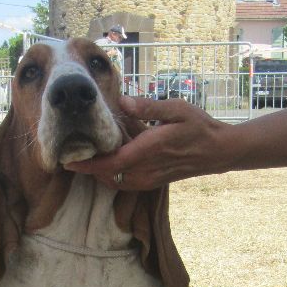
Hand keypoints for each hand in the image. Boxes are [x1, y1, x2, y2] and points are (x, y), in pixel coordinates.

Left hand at [64, 96, 228, 189]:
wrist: (218, 151)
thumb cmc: (199, 126)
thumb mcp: (178, 109)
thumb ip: (149, 107)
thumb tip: (122, 102)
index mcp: (151, 149)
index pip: (113, 163)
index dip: (88, 164)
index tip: (68, 160)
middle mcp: (148, 169)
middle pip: (108, 176)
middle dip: (88, 168)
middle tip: (72, 151)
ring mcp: (150, 179)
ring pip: (115, 182)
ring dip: (99, 172)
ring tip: (86, 156)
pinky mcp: (152, 183)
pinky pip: (125, 184)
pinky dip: (111, 176)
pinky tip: (108, 160)